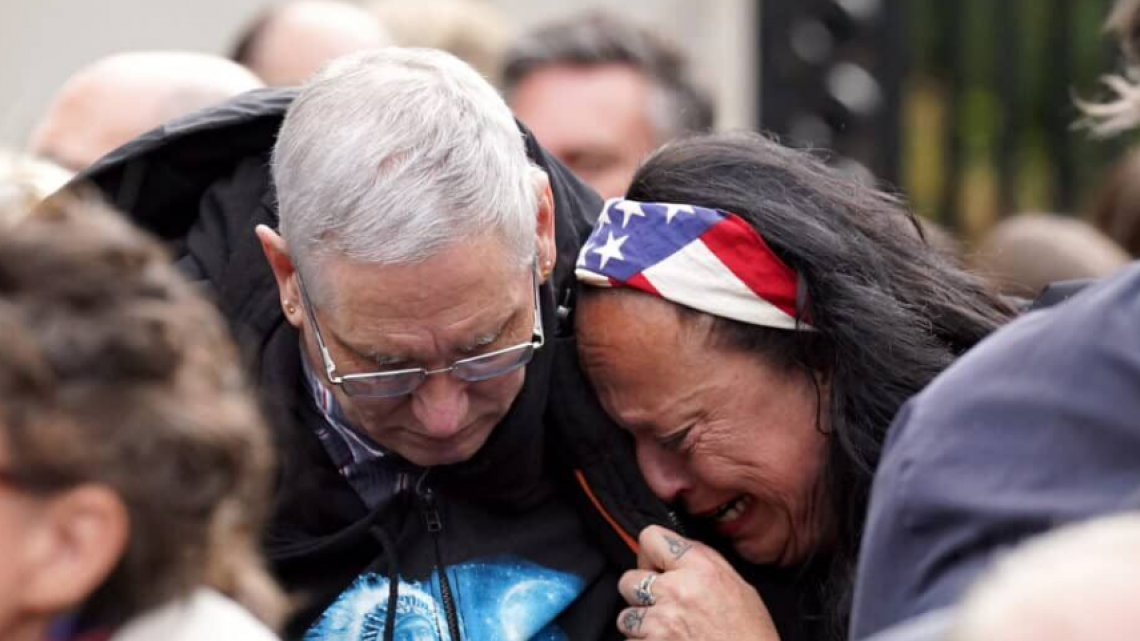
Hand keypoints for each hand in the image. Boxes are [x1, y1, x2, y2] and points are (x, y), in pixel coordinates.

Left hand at [615, 525, 780, 640]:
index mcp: (700, 568)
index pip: (650, 538)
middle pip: (628, 580)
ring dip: (641, 626)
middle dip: (639, 594)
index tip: (654, 567)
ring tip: (668, 633)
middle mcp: (676, 590)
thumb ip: (702, 565)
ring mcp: (660, 622)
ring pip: (625, 616)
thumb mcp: (739, 588)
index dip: (649, 555)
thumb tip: (675, 556)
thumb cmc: (750, 636)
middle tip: (661, 606)